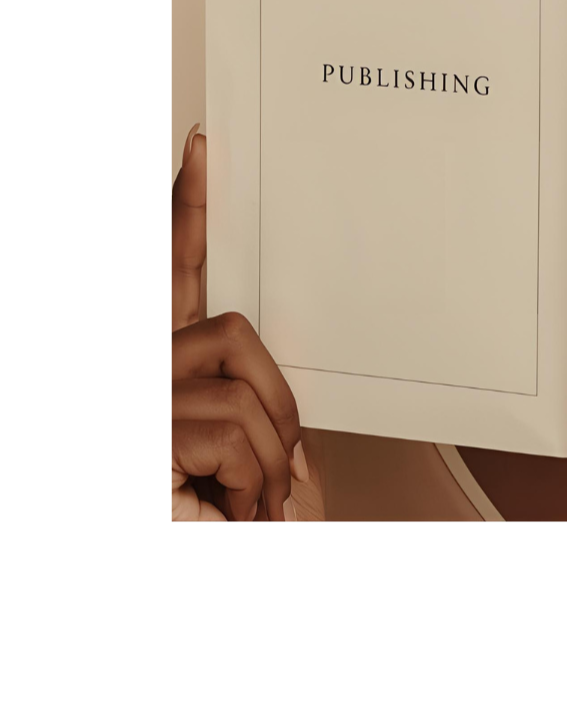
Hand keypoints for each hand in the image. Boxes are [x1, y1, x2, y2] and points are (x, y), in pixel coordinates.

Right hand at [171, 124, 310, 521]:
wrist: (230, 557)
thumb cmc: (241, 524)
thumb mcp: (266, 455)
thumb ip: (263, 400)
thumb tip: (280, 376)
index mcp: (177, 365)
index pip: (182, 271)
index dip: (190, 209)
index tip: (203, 146)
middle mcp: (152, 368)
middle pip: (233, 329)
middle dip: (275, 402)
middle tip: (277, 471)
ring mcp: (149, 397)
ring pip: (243, 388)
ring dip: (267, 458)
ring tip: (249, 506)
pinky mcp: (150, 428)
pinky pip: (234, 429)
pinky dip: (252, 480)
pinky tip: (230, 512)